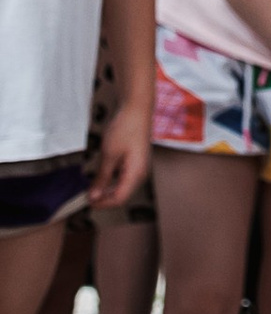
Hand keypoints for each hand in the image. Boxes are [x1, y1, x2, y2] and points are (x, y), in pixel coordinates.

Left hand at [89, 95, 152, 213]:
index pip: (119, 198)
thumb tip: (94, 195)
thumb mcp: (109, 154)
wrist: (137, 110)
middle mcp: (141, 174)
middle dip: (104, 199)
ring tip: (91, 188)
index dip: (102, 204)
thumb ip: (102, 177)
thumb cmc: (126, 128)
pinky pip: (124, 178)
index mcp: (136, 174)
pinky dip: (112, 182)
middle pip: (122, 195)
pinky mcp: (136, 162)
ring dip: (107, 191)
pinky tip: (101, 178)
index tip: (86, 202)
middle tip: (86, 197)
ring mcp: (139, 168)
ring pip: (123, 188)